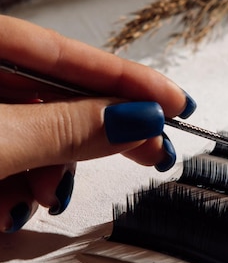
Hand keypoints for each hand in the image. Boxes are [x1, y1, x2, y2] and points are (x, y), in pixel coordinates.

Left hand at [0, 16, 195, 231]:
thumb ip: (61, 129)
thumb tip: (132, 119)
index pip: (67, 55)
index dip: (127, 79)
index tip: (175, 101)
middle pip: (57, 97)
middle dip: (99, 133)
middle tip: (153, 150)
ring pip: (36, 138)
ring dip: (49, 175)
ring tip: (43, 198)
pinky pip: (11, 164)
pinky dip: (18, 189)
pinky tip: (8, 208)